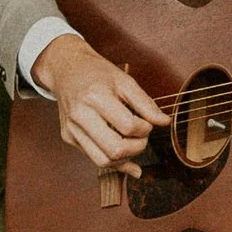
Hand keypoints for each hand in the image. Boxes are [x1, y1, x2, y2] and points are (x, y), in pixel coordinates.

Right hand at [38, 33, 166, 169]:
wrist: (67, 70)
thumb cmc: (97, 73)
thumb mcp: (125, 81)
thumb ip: (146, 103)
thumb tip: (164, 122)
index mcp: (95, 96)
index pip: (128, 126)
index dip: (145, 129)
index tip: (147, 123)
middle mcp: (80, 115)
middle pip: (115, 150)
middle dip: (137, 148)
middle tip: (142, 137)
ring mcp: (71, 129)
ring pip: (103, 161)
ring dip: (125, 158)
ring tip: (133, 144)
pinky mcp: (68, 137)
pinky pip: (94, 159)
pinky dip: (114, 162)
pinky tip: (127, 158)